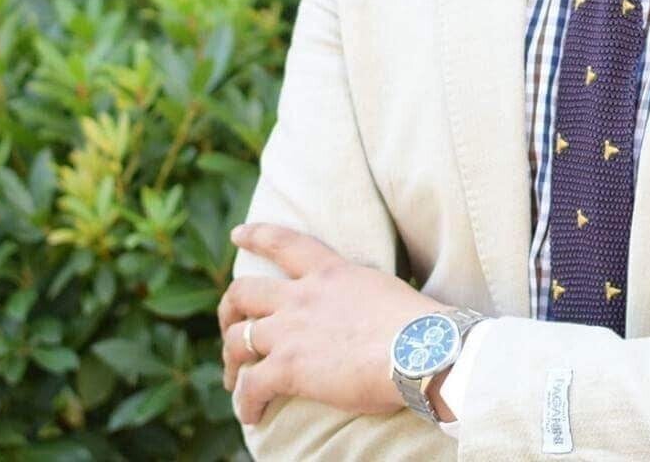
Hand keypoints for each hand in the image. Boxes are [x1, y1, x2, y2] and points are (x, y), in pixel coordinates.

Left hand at [220, 223, 447, 426]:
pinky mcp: (288, 367)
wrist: (421, 349)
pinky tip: (252, 416)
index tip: (237, 234)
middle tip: (228, 324)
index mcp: (331, 272)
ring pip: (237, 339)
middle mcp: (302, 296)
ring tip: (235, 381)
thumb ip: (364, 299)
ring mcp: (290, 330)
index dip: (257, 235)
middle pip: (244, 292)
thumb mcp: (385, 294)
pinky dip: (245, 402)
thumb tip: (373, 317)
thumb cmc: (420, 327)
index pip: (284, 243)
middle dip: (228, 309)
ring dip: (231, 362)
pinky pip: (251, 386)